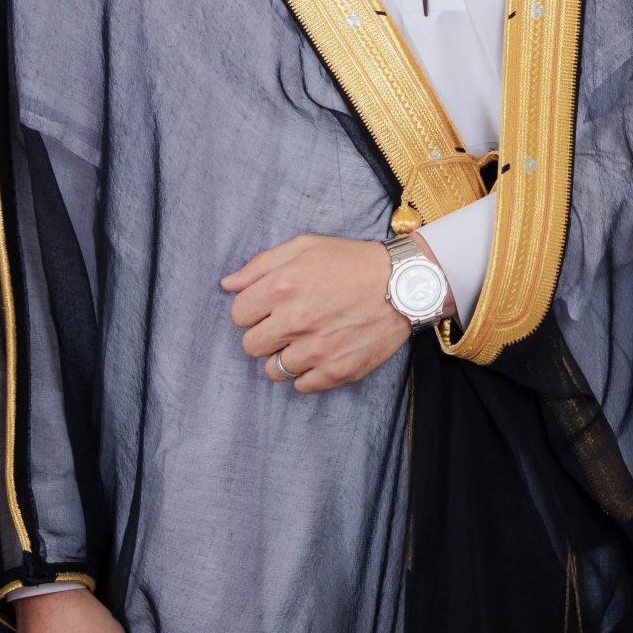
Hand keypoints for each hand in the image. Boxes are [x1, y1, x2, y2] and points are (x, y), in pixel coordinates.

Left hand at [225, 234, 443, 392]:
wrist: (405, 284)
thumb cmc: (354, 262)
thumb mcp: (306, 246)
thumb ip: (261, 264)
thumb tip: (227, 284)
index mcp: (283, 286)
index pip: (238, 315)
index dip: (253, 310)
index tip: (270, 307)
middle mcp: (294, 321)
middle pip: (251, 346)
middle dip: (265, 335)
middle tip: (288, 325)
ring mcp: (315, 350)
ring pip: (273, 370)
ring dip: (284, 357)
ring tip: (306, 341)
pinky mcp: (335, 371)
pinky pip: (301, 386)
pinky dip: (307, 375)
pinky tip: (321, 356)